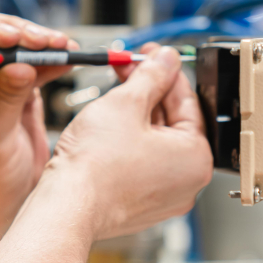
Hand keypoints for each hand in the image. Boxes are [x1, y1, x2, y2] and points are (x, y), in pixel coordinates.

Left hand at [0, 14, 73, 252]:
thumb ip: (4, 101)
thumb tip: (21, 64)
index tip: (16, 38)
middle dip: (14, 34)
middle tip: (47, 42)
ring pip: (5, 43)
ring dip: (35, 43)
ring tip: (64, 47)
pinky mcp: (7, 86)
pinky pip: (26, 62)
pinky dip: (46, 59)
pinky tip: (66, 59)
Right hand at [45, 44, 213, 239]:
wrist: (67, 206)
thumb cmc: (96, 167)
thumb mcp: (126, 103)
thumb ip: (151, 75)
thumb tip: (166, 59)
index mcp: (196, 158)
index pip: (188, 100)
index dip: (166, 71)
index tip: (154, 56)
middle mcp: (186, 181)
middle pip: (172, 121)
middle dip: (149, 90)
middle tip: (130, 69)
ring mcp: (163, 196)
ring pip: (155, 141)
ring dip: (137, 113)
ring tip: (115, 92)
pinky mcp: (140, 203)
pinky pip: (142, 162)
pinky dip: (129, 141)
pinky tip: (111, 124)